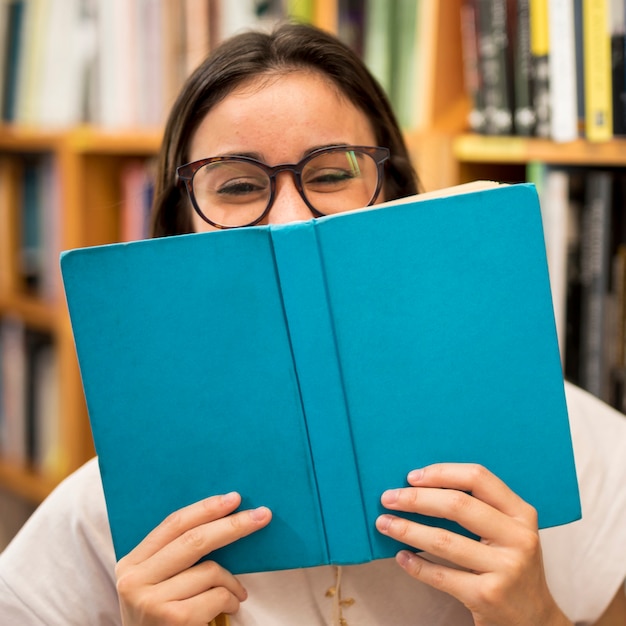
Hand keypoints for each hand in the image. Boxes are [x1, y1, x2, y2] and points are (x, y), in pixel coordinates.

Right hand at [115, 492, 271, 624]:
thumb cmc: (163, 617)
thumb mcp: (158, 582)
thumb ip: (176, 556)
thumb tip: (223, 518)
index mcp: (131, 563)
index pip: (174, 524)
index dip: (206, 508)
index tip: (234, 498)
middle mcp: (135, 580)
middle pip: (194, 540)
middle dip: (233, 525)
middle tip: (262, 515)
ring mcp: (151, 601)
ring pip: (210, 570)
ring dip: (233, 581)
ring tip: (236, 594)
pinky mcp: (172, 619)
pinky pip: (217, 596)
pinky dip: (231, 600)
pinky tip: (231, 607)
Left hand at [375, 463, 571, 625]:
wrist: (535, 620)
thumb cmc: (511, 565)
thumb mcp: (509, 531)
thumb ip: (480, 507)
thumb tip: (421, 485)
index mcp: (521, 514)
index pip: (477, 478)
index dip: (441, 473)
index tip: (411, 477)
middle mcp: (518, 538)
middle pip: (456, 505)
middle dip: (415, 499)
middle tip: (388, 498)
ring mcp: (504, 569)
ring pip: (443, 540)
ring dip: (407, 529)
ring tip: (384, 523)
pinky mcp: (487, 597)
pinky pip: (440, 576)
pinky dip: (415, 565)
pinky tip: (401, 556)